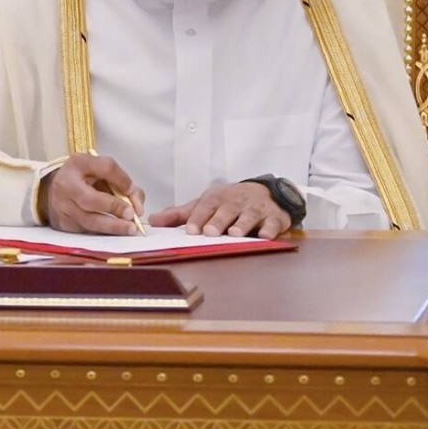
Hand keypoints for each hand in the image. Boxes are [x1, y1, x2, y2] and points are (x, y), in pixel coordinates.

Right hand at [39, 153, 147, 234]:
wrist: (52, 191)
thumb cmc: (82, 179)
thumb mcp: (98, 170)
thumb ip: (120, 182)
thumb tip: (137, 204)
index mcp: (78, 164)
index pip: (105, 167)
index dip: (121, 179)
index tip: (132, 190)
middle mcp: (67, 184)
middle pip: (91, 199)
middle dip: (113, 207)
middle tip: (131, 215)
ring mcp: (63, 207)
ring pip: (89, 221)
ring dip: (112, 226)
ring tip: (130, 229)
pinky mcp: (64, 224)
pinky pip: (87, 230)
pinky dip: (104, 232)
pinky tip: (116, 234)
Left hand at [150, 181, 295, 238]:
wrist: (266, 192)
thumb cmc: (229, 202)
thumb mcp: (205, 204)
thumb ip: (180, 214)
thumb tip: (153, 221)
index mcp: (218, 199)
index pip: (205, 207)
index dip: (198, 218)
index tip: (191, 230)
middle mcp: (236, 202)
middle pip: (226, 210)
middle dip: (218, 220)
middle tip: (210, 232)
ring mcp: (256, 208)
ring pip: (249, 215)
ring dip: (242, 224)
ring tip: (235, 234)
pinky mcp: (275, 217)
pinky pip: (273, 222)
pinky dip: (270, 228)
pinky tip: (265, 235)